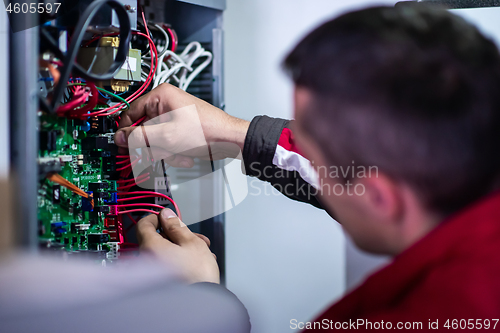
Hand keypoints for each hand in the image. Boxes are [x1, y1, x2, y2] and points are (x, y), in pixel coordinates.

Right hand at [114, 83, 248, 166]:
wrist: (229, 140)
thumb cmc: (206, 131)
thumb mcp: (166, 137)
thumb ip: (139, 137)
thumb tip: (120, 137)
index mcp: (160, 96)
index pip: (131, 113)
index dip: (126, 132)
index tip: (123, 147)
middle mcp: (166, 104)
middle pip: (144, 131)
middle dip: (154, 146)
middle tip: (163, 151)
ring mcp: (174, 118)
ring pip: (156, 141)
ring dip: (166, 152)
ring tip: (179, 154)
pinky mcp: (180, 130)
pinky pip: (168, 144)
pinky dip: (175, 153)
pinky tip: (186, 156)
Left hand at [137, 208, 219, 283]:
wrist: (201, 304)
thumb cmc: (196, 276)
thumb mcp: (191, 242)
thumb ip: (177, 226)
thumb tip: (167, 216)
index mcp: (151, 247)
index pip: (144, 224)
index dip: (157, 217)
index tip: (168, 217)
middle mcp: (147, 260)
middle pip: (157, 238)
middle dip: (177, 235)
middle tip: (192, 235)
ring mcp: (153, 273)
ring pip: (165, 251)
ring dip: (182, 247)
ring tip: (202, 250)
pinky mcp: (160, 282)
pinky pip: (168, 264)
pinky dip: (180, 259)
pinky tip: (197, 262)